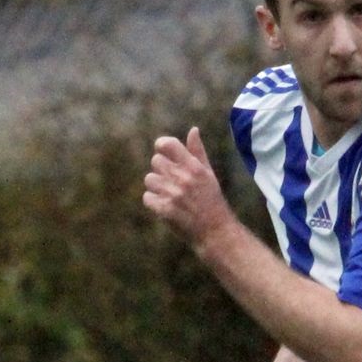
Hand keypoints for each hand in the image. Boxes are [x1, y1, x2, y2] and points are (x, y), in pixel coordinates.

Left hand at [142, 127, 236, 250]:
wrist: (214, 231)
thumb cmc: (211, 200)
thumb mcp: (208, 174)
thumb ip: (198, 152)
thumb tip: (193, 130)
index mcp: (194, 167)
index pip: (167, 144)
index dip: (161, 145)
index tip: (162, 152)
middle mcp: (183, 178)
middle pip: (156, 161)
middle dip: (160, 169)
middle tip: (171, 180)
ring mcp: (173, 194)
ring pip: (149, 179)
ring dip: (156, 186)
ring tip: (168, 194)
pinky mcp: (165, 209)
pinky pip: (147, 197)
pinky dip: (153, 201)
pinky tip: (165, 205)